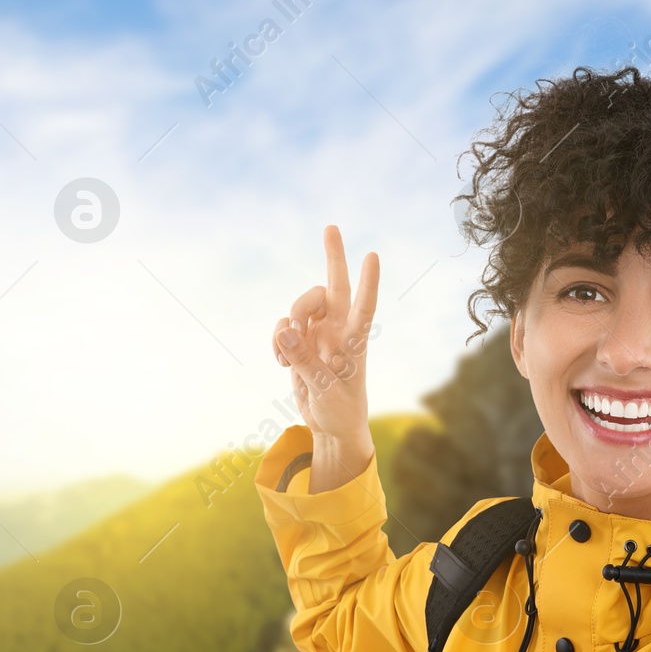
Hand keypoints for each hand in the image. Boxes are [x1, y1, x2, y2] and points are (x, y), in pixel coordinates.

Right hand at [273, 225, 378, 490]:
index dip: (368, 283)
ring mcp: (318, 332)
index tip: (372, 256)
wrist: (330, 425)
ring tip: (286, 353)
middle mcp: (338, 329)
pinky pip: (283, 326)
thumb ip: (305, 361)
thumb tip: (284, 331)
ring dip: (289, 320)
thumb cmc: (341, 410)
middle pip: (333, 286)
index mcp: (354, 342)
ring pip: (300, 305)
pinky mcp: (300, 341)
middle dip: (333, 256)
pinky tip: (281, 361)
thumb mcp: (325, 390)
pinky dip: (277, 340)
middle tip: (331, 226)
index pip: (363, 306)